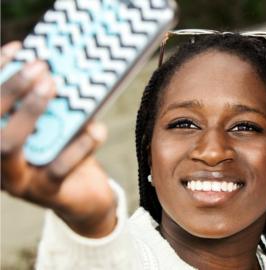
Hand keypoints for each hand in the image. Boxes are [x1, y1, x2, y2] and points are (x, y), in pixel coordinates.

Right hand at [1, 41, 115, 237]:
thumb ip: (58, 106)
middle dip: (11, 88)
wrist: (86, 196)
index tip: (19, 48)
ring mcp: (16, 180)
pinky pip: (57, 167)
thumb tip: (68, 71)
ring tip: (55, 86)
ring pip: (8, 144)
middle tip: (40, 67)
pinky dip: (77, 145)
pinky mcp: (45, 193)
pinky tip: (96, 128)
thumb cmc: (69, 153)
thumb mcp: (61, 125)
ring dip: (30, 110)